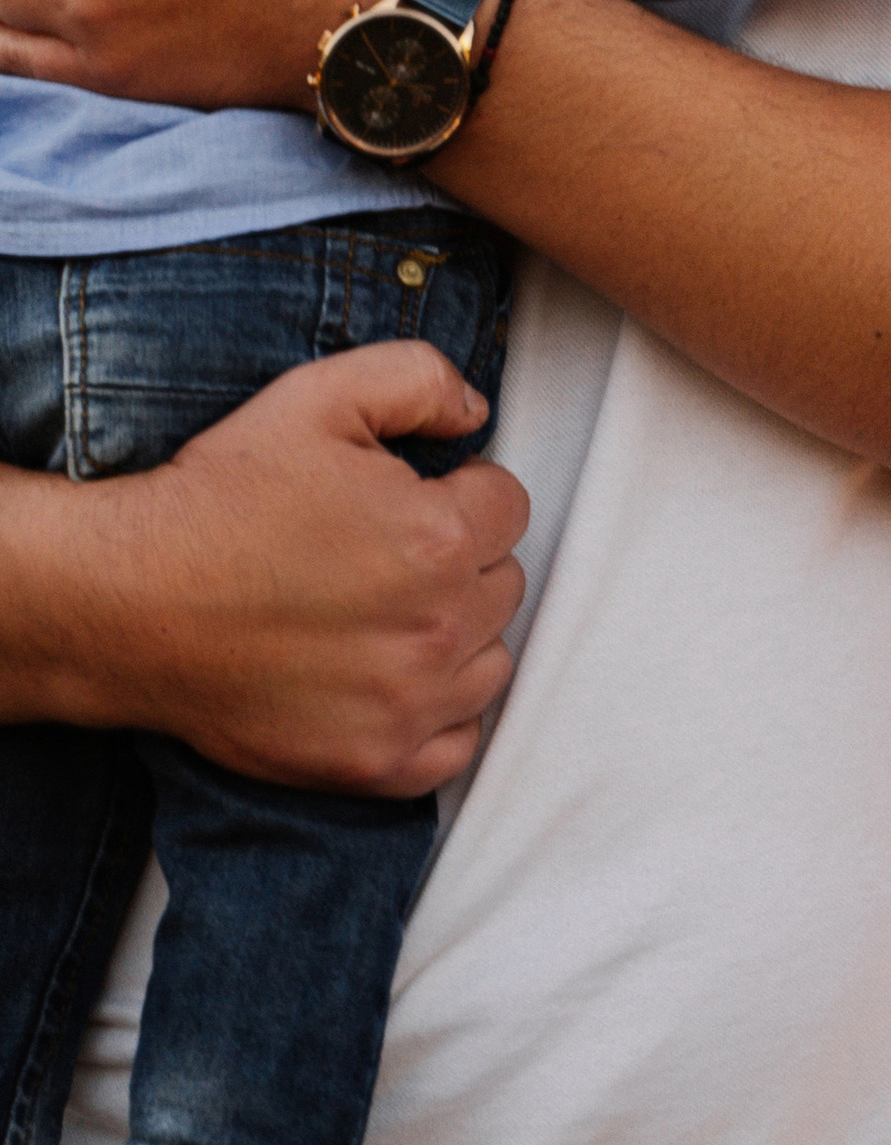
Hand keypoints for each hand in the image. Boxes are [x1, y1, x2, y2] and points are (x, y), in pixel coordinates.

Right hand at [19, 345, 528, 793]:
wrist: (126, 603)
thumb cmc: (217, 500)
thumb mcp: (315, 397)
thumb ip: (418, 380)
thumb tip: (478, 412)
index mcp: (438, 538)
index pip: (509, 505)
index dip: (460, 490)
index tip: (407, 499)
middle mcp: (438, 628)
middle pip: (503, 582)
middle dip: (460, 559)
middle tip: (382, 553)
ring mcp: (409, 705)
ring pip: (490, 660)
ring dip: (456, 634)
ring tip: (381, 612)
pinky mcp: (377, 764)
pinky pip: (458, 743)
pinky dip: (436, 713)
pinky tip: (386, 676)